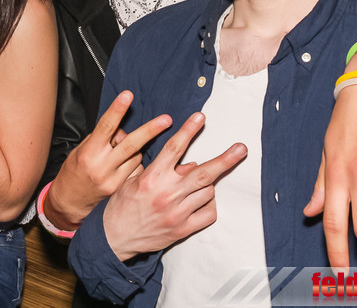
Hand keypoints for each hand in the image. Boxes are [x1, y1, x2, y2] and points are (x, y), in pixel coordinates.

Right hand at [46, 91, 172, 230]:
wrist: (69, 202)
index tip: (128, 95)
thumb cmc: (74, 171)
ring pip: (136, 156)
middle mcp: (102, 166)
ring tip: (120, 154)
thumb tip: (122, 129)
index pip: (105, 126)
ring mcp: (113, 180)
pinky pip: (136, 170)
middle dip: (150, 130)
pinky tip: (123, 167)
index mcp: (89, 152)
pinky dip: (134, 163)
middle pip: (131, 144)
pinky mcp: (121, 190)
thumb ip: (103, 138)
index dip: (117, 109)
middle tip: (166, 119)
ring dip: (135, 149)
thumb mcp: (82, 149)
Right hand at [101, 112, 246, 261]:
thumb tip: (186, 162)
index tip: (200, 117)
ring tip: (199, 184)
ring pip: (208, 192)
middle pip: (203, 173)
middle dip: (226, 159)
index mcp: (152, 177)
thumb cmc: (122, 205)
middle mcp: (167, 194)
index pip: (174, 148)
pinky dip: (209, 205)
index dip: (189, 130)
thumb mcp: (133, 179)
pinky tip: (202, 201)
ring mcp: (177, 213)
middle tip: (241, 149)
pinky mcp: (183, 229)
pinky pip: (208, 214)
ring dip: (208, 185)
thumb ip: (159, 168)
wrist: (115, 238)